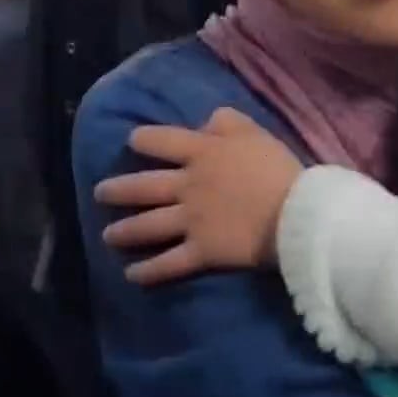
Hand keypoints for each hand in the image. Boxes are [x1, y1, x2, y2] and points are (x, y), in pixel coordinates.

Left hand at [92, 107, 303, 285]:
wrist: (296, 213)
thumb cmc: (279, 170)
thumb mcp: (255, 132)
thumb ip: (228, 122)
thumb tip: (206, 121)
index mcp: (202, 152)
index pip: (162, 141)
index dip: (144, 140)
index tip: (133, 142)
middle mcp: (188, 185)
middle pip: (144, 186)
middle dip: (118, 190)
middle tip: (101, 193)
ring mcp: (191, 220)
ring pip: (148, 225)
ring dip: (124, 231)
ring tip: (108, 235)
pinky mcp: (201, 251)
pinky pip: (168, 263)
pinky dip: (147, 271)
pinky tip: (131, 275)